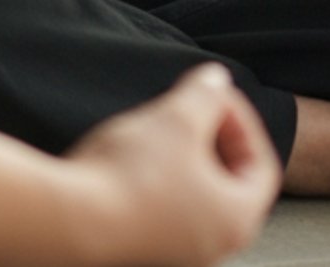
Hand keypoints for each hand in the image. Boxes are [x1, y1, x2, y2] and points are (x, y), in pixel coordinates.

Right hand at [66, 64, 279, 266]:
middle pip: (229, 182)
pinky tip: (133, 160)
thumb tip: (216, 81)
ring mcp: (177, 254)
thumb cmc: (130, 177)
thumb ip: (206, 93)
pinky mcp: (143, 251)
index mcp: (236, 219)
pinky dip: (160, 181)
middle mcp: (213, 247)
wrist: (68, 220)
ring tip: (157, 131)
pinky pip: (166, 211)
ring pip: (195, 196)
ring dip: (183, 157)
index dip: (241, 122)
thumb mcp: (178, 116)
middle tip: (188, 111)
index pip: (261, 165)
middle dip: (212, 137)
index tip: (213, 98)